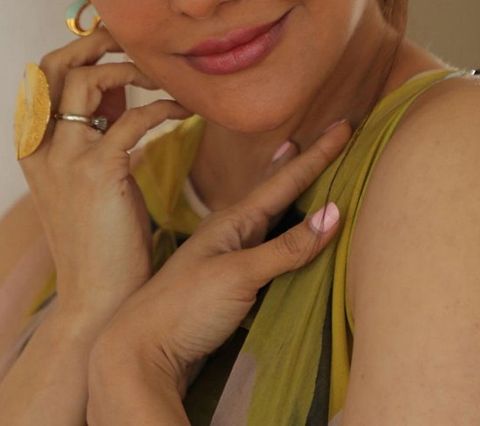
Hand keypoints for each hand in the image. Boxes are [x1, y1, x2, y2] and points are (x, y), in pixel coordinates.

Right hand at [19, 27, 192, 327]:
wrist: (99, 297)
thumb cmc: (103, 233)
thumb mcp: (90, 172)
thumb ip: (96, 125)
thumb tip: (120, 79)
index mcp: (33, 145)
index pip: (43, 72)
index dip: (81, 47)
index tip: (120, 41)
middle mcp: (39, 145)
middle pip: (55, 65)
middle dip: (97, 42)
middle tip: (139, 42)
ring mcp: (64, 158)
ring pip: (89, 80)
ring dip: (134, 69)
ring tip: (167, 79)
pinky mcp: (96, 172)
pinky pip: (133, 118)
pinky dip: (163, 107)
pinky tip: (185, 112)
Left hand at [91, 120, 351, 393]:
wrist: (137, 354)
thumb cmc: (183, 309)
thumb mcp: (239, 276)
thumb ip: (286, 248)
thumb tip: (334, 212)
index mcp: (233, 222)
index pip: (285, 181)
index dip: (317, 154)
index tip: (343, 125)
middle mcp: (230, 233)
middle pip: (276, 190)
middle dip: (302, 164)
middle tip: (324, 136)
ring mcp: (227, 257)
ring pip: (268, 216)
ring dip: (288, 192)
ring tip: (296, 164)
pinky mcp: (227, 285)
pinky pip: (265, 247)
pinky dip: (281, 231)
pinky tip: (280, 231)